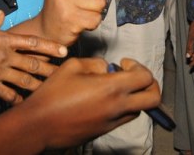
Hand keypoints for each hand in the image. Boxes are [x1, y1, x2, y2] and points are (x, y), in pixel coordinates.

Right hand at [0, 16, 67, 102]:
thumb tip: (0, 14)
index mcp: (1, 38)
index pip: (32, 42)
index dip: (50, 46)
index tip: (64, 50)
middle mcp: (2, 55)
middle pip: (32, 63)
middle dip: (49, 69)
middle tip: (62, 73)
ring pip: (24, 80)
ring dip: (37, 85)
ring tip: (48, 89)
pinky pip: (7, 94)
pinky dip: (16, 98)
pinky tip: (22, 102)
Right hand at [20, 57, 159, 149]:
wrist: (39, 124)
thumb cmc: (53, 94)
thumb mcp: (73, 66)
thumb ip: (96, 63)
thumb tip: (107, 68)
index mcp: (112, 88)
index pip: (145, 77)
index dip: (138, 66)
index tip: (124, 63)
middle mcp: (117, 107)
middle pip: (153, 98)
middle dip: (150, 84)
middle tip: (135, 76)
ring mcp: (112, 121)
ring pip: (140, 109)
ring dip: (135, 96)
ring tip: (116, 87)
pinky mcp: (104, 131)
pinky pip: (123, 118)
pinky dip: (122, 107)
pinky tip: (104, 99)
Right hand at [38, 0, 117, 45]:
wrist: (45, 31)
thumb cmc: (63, 5)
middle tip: (80, 3)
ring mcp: (64, 2)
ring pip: (100, 1)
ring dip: (95, 10)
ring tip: (81, 12)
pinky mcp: (70, 19)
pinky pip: (96, 18)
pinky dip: (92, 23)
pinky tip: (80, 22)